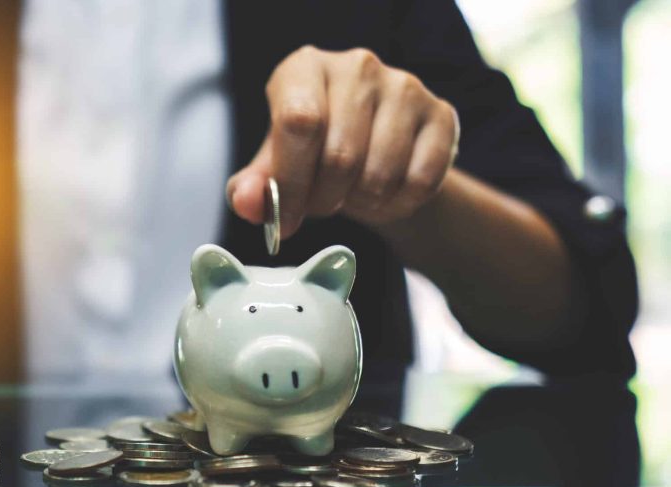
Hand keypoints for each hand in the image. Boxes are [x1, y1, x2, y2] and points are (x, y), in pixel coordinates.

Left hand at [227, 46, 459, 233]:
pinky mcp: (441, 114)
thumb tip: (246, 203)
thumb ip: (252, 186)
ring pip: (380, 174)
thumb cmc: (313, 153)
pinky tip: (385, 196)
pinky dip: (398, 204)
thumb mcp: (275, 166)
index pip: (298, 123)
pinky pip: (420, 181)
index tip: (286, 219)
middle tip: (321, 205)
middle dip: (324, 199)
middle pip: (340, 155)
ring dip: (362, 204)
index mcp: (303, 68)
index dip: (290, 182)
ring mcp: (404, 86)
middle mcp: (356, 67)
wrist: (373, 150)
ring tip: (352, 196)